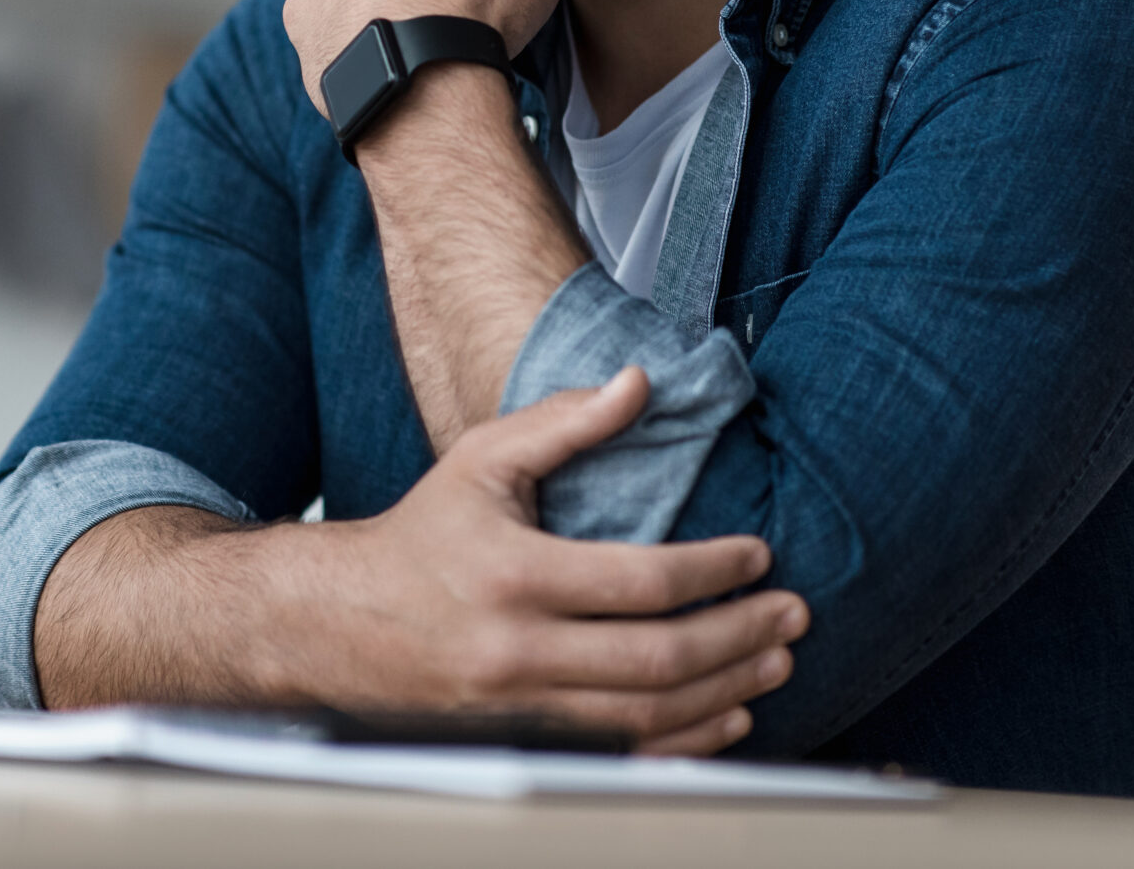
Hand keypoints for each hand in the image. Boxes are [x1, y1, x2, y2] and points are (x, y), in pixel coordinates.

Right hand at [280, 367, 804, 753]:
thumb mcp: (481, 459)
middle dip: (739, 637)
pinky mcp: (525, 736)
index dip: (713, 572)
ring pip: (647, 716)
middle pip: (657, 659)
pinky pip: (620, 751)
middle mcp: (518, 649)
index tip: (758, 556)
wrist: (340, 621)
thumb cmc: (421, 533)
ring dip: (726, 691)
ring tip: (775, 661)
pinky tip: (725, 717)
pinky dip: (683, 740)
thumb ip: (564, 422)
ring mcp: (521, 704)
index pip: (642, 582)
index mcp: (515, 574)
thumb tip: (638, 381)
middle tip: (792, 615)